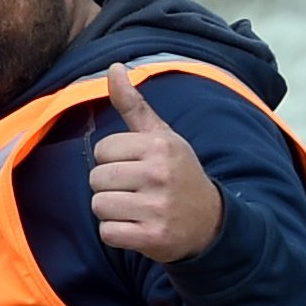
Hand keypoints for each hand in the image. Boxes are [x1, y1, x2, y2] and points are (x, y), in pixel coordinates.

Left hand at [89, 66, 225, 264]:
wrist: (209, 221)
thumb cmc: (177, 173)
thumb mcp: (161, 136)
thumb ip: (134, 104)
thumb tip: (113, 67)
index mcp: (160, 145)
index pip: (101, 150)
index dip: (111, 160)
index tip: (134, 167)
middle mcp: (160, 174)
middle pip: (96, 179)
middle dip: (108, 187)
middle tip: (134, 190)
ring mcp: (157, 207)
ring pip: (99, 206)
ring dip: (111, 211)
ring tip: (135, 208)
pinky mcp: (153, 237)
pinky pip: (109, 233)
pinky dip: (118, 234)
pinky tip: (138, 227)